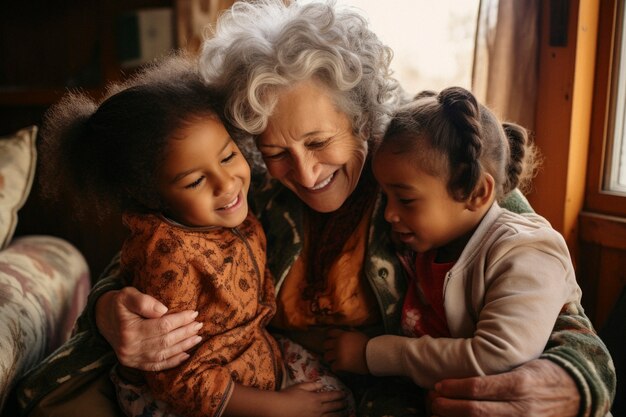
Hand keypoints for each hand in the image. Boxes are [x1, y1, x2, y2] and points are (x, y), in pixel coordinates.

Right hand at [95, 287, 202, 370]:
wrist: (102, 318)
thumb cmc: (119, 304)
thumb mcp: (127, 294)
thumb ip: (143, 301)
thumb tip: (163, 310)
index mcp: (128, 330)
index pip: (161, 326)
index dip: (180, 320)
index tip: (194, 313)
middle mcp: (129, 348)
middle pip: (164, 341)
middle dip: (184, 333)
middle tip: (199, 325)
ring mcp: (131, 358)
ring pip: (162, 355)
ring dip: (183, 347)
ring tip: (197, 338)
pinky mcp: (133, 364)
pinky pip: (156, 366)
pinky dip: (172, 361)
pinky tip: (185, 355)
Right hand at [278, 382, 348, 416]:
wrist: (278, 409)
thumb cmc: (287, 396)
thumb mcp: (299, 387)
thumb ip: (311, 385)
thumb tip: (320, 384)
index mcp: (316, 398)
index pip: (331, 396)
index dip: (339, 395)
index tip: (344, 394)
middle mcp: (318, 409)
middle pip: (333, 407)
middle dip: (341, 405)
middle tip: (346, 403)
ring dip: (339, 415)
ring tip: (345, 413)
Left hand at [323, 329, 368, 374]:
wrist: (373, 355)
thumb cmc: (368, 344)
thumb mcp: (359, 334)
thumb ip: (351, 331)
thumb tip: (348, 329)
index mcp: (342, 335)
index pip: (330, 333)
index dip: (329, 337)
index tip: (331, 341)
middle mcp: (337, 343)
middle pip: (325, 345)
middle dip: (328, 348)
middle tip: (332, 352)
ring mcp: (338, 354)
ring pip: (326, 356)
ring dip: (330, 359)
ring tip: (334, 361)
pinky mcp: (340, 364)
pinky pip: (332, 367)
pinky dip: (335, 368)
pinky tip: (339, 369)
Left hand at [428, 359, 579, 416]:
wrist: (577, 393)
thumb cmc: (543, 372)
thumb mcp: (521, 365)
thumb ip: (495, 371)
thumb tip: (459, 371)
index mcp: (519, 384)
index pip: (478, 388)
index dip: (453, 388)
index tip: (438, 386)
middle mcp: (521, 408)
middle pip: (474, 411)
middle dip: (447, 407)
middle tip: (432, 400)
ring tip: (438, 414)